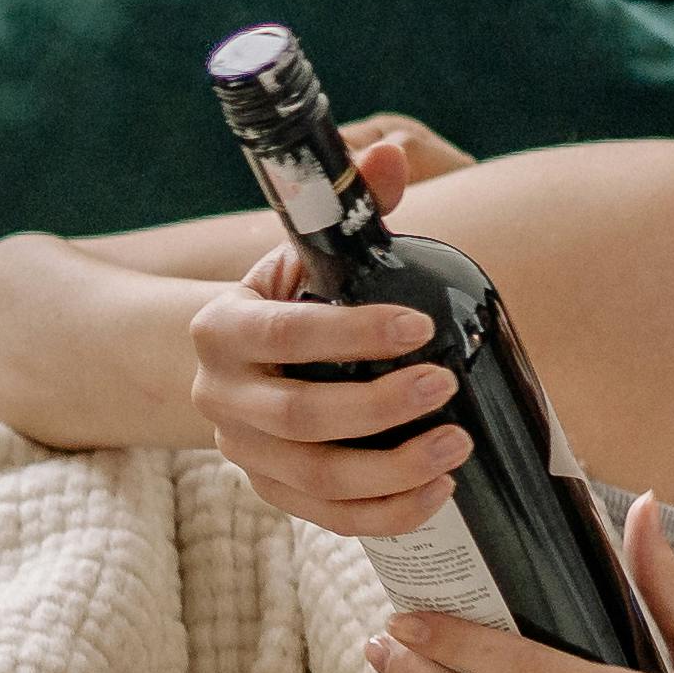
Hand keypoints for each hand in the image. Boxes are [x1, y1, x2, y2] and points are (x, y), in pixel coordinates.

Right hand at [181, 118, 478, 535]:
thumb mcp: (310, 251)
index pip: (284, 333)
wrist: (242, 358)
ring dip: (392, 469)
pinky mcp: (270, 492)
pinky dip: (386, 512)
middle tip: (444, 383)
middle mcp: (217, 395)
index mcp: (220, 327)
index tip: (419, 324)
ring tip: (456, 444)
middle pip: (298, 417)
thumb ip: (350, 206)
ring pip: (315, 479)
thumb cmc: (293, 296)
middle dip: (378, 407)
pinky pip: (327, 518)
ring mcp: (240, 452)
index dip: (352, 334)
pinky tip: (437, 490)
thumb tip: (388, 154)